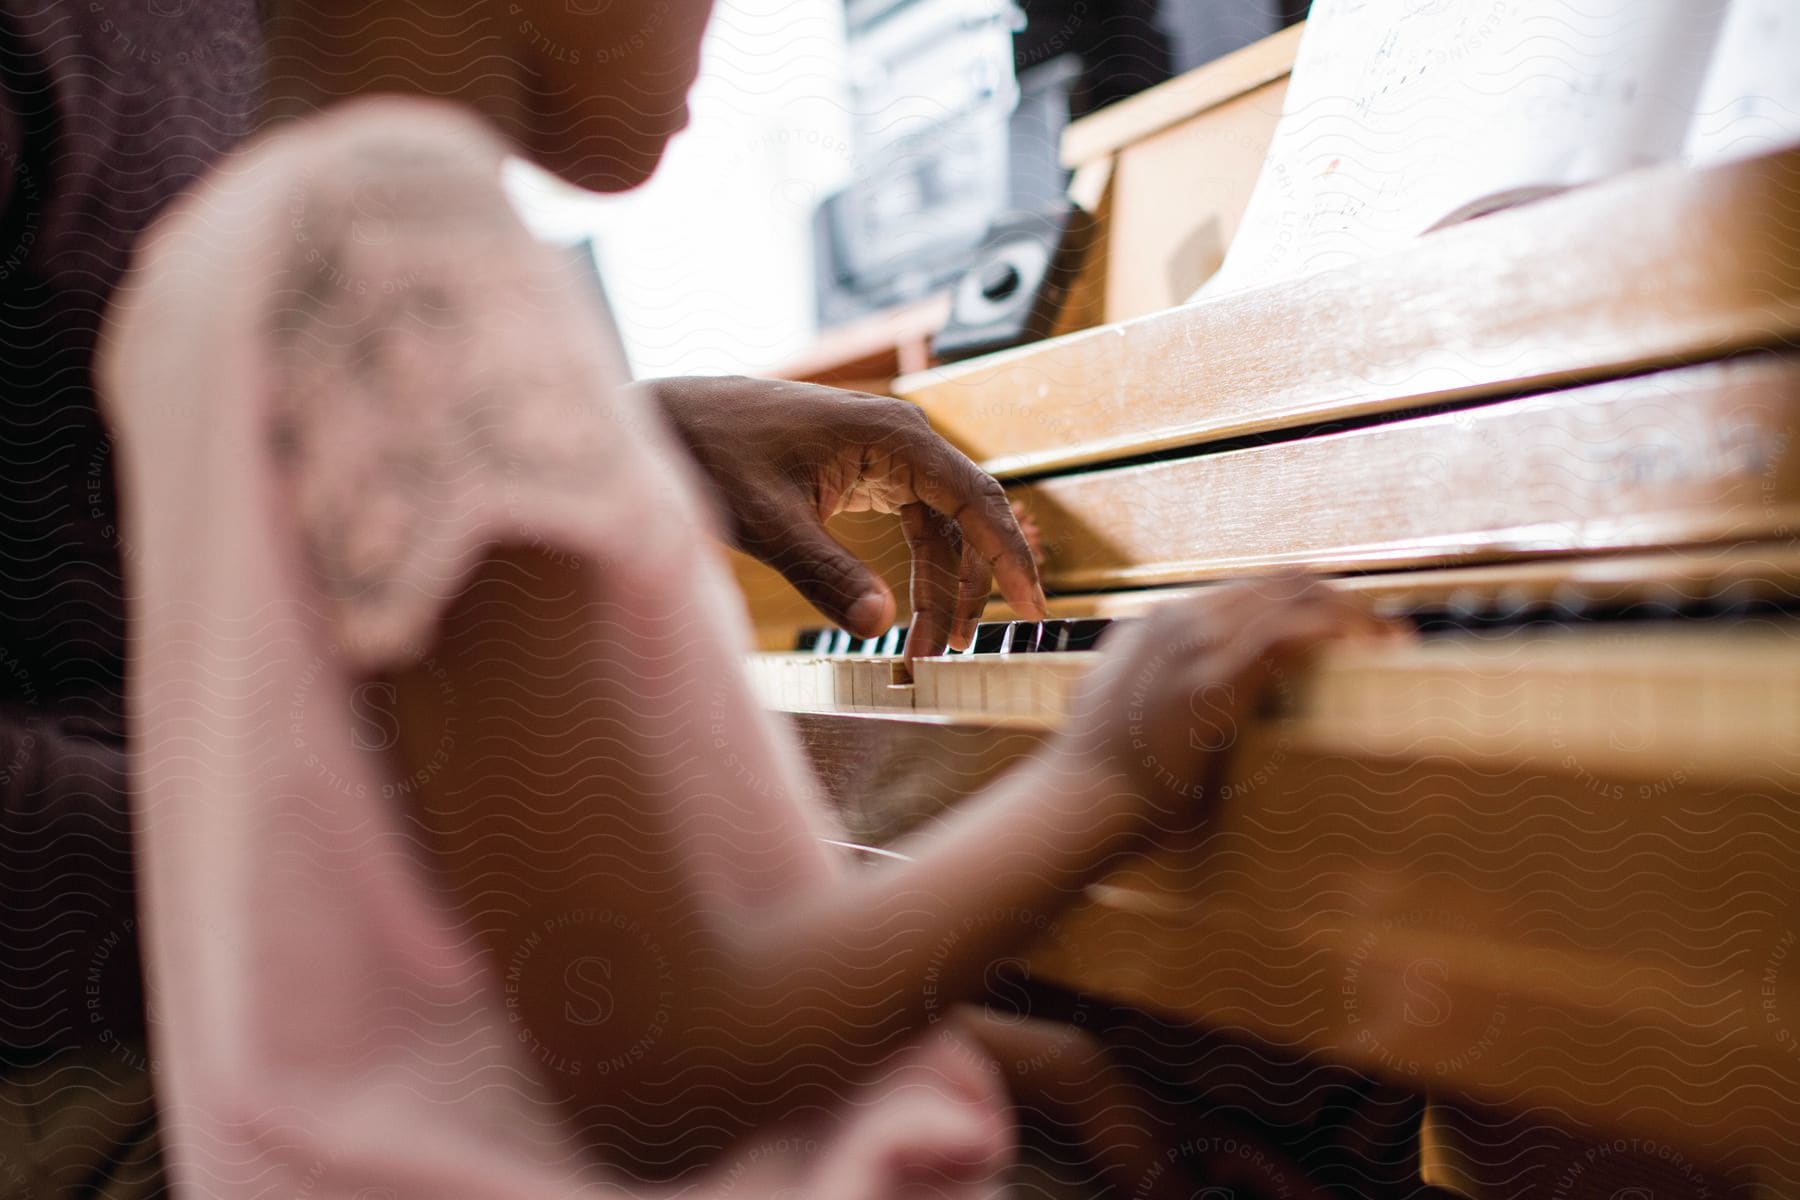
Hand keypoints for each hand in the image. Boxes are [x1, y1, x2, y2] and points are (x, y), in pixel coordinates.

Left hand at [644, 376, 1046, 656]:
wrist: (666, 421)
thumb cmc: (710, 455)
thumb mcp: (767, 523)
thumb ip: (824, 575)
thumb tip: (879, 628)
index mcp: (892, 435)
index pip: (977, 499)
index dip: (1010, 557)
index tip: (1032, 609)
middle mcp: (900, 438)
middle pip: (967, 517)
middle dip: (971, 585)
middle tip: (962, 649)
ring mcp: (883, 453)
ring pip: (941, 527)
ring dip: (942, 586)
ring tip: (929, 649)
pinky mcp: (862, 470)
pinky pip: (913, 523)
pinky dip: (916, 570)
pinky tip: (907, 616)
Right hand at [1061, 576, 1403, 814]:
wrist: (1080, 798)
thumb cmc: (1104, 767)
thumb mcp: (1119, 698)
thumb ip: (1152, 673)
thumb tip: (1178, 675)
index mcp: (1162, 620)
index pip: (1254, 587)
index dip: (1312, 598)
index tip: (1354, 625)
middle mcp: (1181, 620)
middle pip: (1283, 581)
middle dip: (1344, 600)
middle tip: (1391, 632)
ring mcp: (1194, 646)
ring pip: (1292, 596)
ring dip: (1352, 614)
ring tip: (1393, 641)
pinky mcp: (1211, 683)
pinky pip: (1286, 635)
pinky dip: (1333, 631)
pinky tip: (1367, 649)